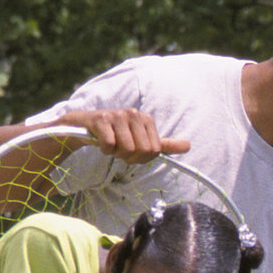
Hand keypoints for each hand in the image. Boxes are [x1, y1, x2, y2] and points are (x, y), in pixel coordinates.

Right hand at [63, 108, 188, 163]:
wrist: (84, 127)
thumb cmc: (115, 135)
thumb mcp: (141, 139)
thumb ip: (164, 144)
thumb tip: (188, 146)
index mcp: (146, 119)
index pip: (154, 150)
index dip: (142, 159)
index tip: (132, 153)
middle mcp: (133, 114)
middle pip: (142, 151)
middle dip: (129, 157)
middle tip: (119, 150)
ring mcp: (117, 115)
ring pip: (126, 149)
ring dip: (115, 154)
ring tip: (110, 145)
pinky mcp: (101, 119)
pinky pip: (109, 145)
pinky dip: (104, 149)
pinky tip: (100, 142)